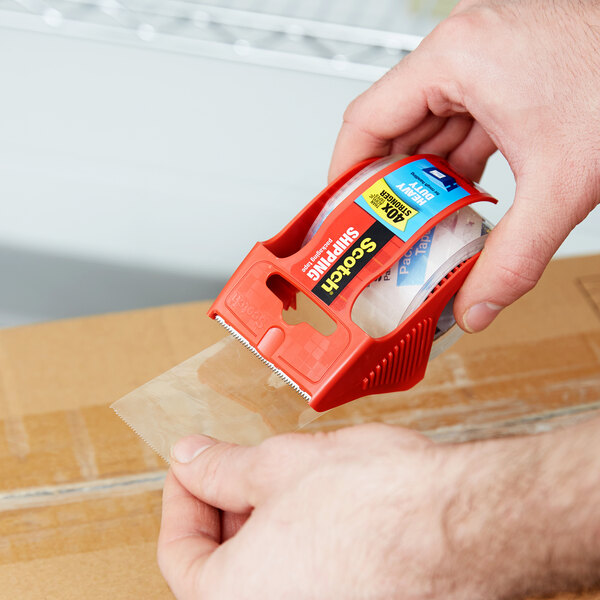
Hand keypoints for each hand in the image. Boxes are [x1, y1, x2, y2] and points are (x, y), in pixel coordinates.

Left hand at [157, 420, 599, 598]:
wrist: (464, 526)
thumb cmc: (376, 502)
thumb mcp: (277, 465)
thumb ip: (220, 467)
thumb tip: (190, 458)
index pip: (179, 553)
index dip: (183, 497)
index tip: (195, 464)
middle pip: (224, 567)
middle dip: (229, 508)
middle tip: (244, 466)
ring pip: (270, 573)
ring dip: (269, 525)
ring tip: (293, 481)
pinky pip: (309, 579)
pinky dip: (304, 543)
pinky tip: (327, 509)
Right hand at [329, 0, 599, 332]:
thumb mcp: (562, 181)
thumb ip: (514, 256)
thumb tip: (478, 304)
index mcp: (457, 57)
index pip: (366, 120)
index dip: (345, 173)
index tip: (340, 210)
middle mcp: (463, 48)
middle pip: (392, 126)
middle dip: (387, 184)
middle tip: (380, 230)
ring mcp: (483, 54)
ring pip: (426, 124)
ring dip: (422, 176)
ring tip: (419, 221)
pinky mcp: (503, 68)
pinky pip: (458, 119)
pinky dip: (455, 160)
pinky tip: (459, 194)